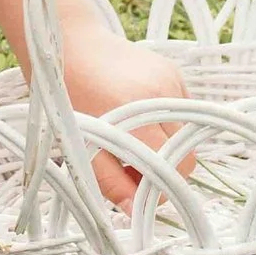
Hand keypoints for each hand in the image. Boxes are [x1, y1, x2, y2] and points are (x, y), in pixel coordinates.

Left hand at [57, 21, 195, 207]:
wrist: (69, 43)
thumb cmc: (67, 96)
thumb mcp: (80, 145)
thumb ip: (110, 182)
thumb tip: (136, 211)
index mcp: (138, 116)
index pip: (175, 169)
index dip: (159, 188)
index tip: (135, 190)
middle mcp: (162, 96)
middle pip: (188, 155)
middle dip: (166, 169)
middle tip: (130, 168)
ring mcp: (171, 81)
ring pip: (186, 134)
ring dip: (166, 145)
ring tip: (132, 138)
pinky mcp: (173, 72)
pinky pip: (182, 112)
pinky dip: (166, 123)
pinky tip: (137, 114)